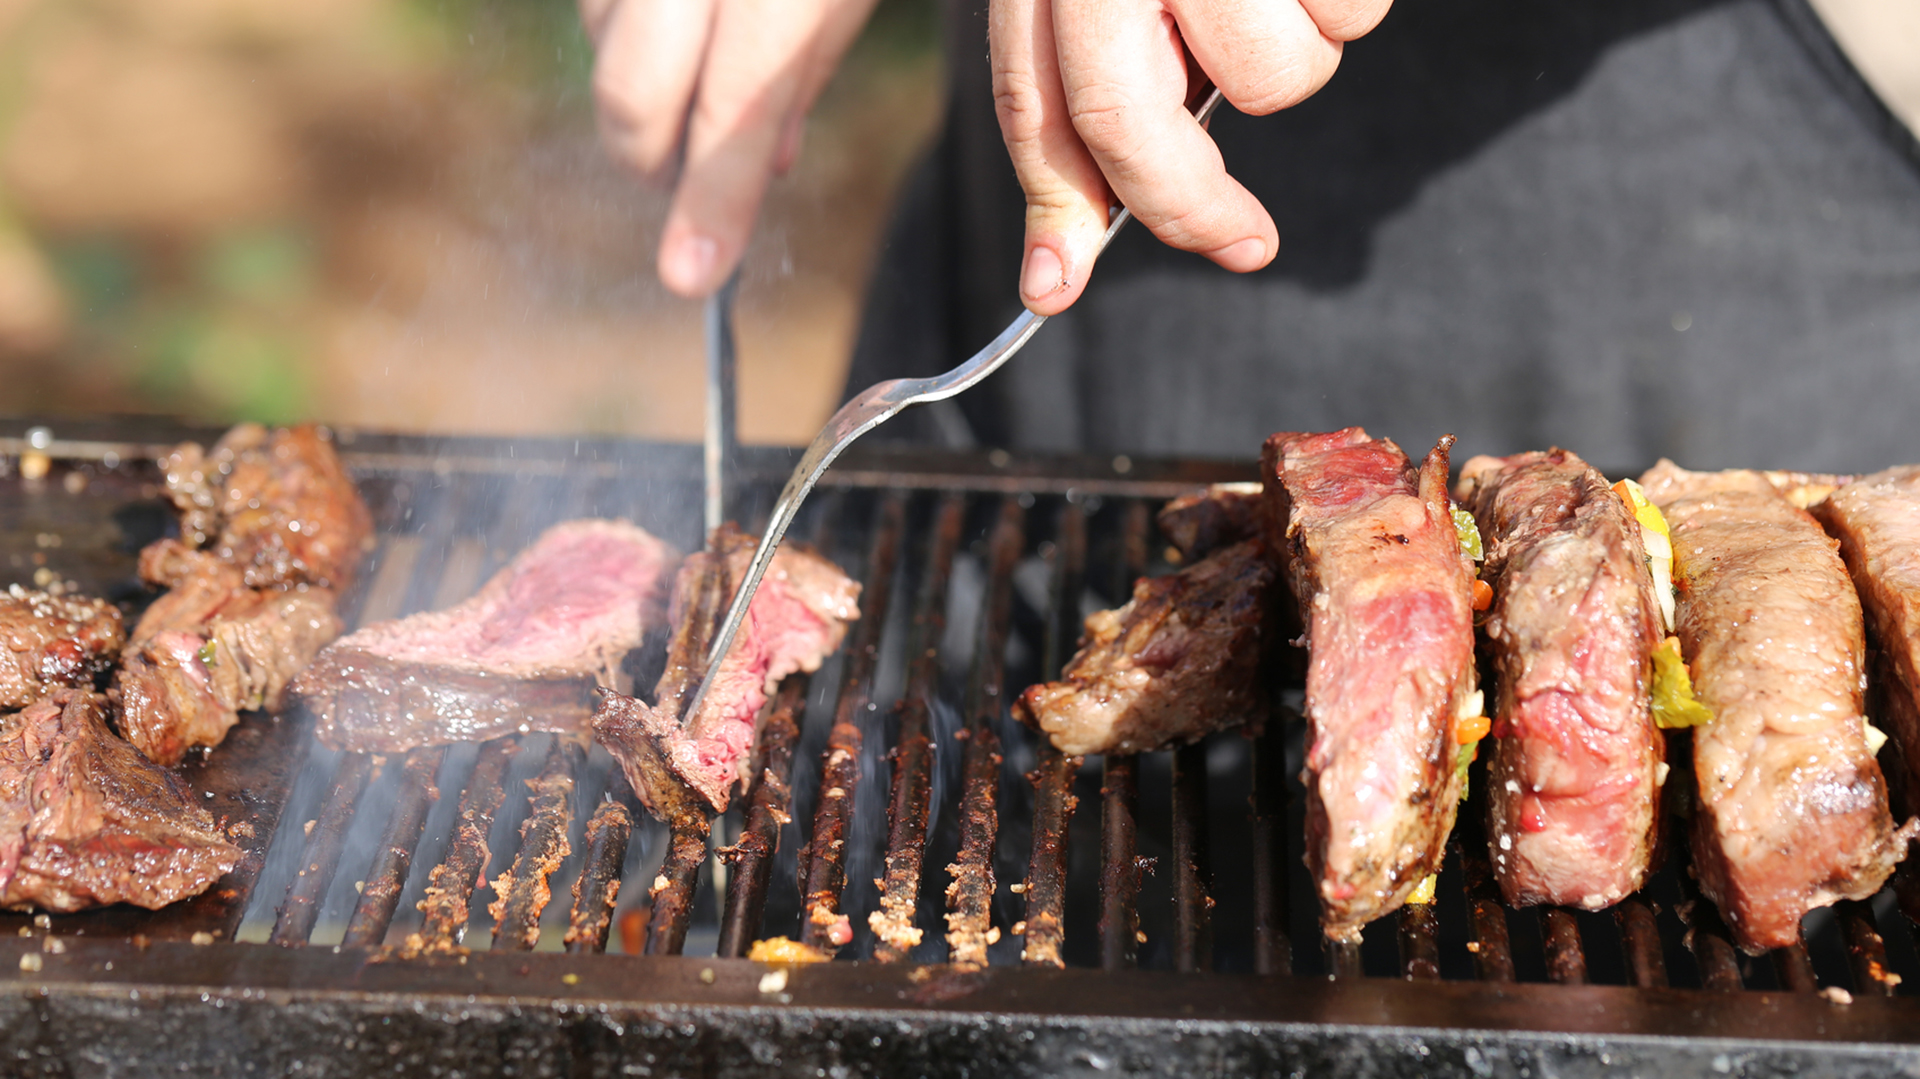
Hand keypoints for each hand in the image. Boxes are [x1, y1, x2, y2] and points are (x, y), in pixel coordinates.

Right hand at [583, 0, 879, 297]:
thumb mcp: (838, 0)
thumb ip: (799, 80)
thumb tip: (766, 165)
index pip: (732, 116)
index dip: (711, 204)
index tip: (692, 274)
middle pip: (632, 98)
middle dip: (653, 160)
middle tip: (689, 177)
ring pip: (602, 49)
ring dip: (644, 91)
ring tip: (701, 79)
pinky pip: (595, 8)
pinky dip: (625, 39)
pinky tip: (675, 34)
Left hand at [991, 0, 1390, 313]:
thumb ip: (1098, 69)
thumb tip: (1084, 232)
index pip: (1036, 99)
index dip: (1049, 205)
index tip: (1052, 290)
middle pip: (1129, 119)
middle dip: (1187, 204)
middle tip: (1241, 244)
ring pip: (1267, 77)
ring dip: (1294, 58)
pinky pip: (1349, 14)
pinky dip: (1349, 1)